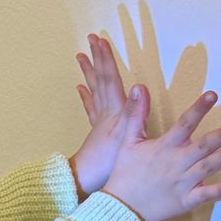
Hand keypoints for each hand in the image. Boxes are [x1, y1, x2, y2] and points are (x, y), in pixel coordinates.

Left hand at [70, 34, 128, 196]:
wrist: (86, 181)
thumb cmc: (107, 163)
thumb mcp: (126, 136)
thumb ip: (134, 112)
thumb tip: (139, 86)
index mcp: (114, 111)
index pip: (110, 79)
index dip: (107, 59)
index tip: (101, 40)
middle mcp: (105, 112)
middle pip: (100, 79)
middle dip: (98, 58)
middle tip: (91, 39)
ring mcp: (99, 121)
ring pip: (94, 90)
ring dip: (89, 72)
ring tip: (81, 56)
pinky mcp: (97, 132)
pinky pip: (91, 108)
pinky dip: (87, 96)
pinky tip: (81, 89)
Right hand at [102, 85, 220, 220]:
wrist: (119, 207)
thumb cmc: (124, 173)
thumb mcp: (128, 142)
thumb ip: (135, 114)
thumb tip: (138, 88)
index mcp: (164, 147)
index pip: (184, 124)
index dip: (199, 109)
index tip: (212, 94)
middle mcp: (176, 163)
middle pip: (203, 146)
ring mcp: (182, 183)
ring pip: (207, 167)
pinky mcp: (185, 201)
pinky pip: (205, 195)